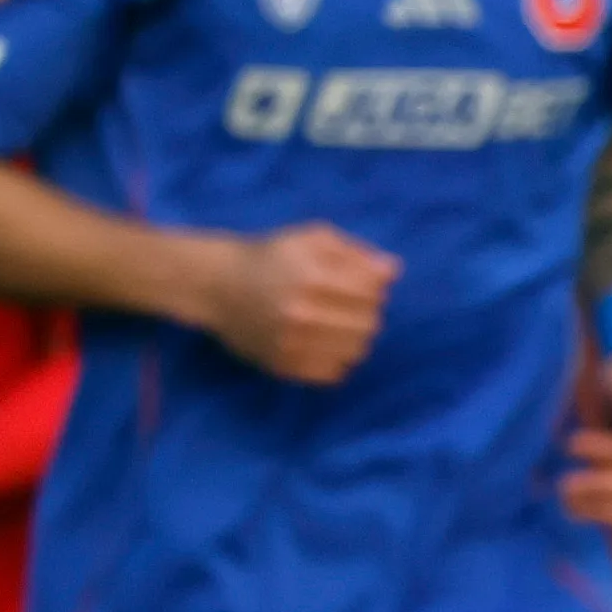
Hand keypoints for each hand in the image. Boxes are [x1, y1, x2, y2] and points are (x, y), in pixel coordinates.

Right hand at [196, 223, 396, 382]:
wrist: (218, 284)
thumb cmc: (272, 256)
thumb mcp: (312, 239)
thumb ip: (355, 253)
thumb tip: (393, 270)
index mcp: (312, 276)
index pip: (373, 292)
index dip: (373, 287)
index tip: (358, 284)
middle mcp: (303, 312)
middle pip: (369, 324)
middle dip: (366, 312)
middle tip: (346, 305)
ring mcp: (292, 343)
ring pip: (356, 351)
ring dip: (354, 337)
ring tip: (336, 324)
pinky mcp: (284, 365)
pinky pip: (334, 372)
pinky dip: (336, 359)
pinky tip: (322, 343)